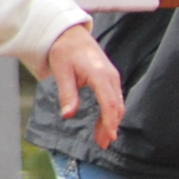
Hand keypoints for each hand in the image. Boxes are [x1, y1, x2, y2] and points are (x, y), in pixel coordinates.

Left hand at [36, 24, 123, 149]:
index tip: (109, 136)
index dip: (110, 121)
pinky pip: (113, 99)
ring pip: (117, 104)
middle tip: (104, 143)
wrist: (71, 34)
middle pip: (116, 106)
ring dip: (111, 121)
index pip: (109, 103)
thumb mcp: (61, 71)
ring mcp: (112, 77)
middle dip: (111, 126)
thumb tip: (68, 115)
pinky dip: (110, 113)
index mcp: (99, 74)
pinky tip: (103, 123)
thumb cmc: (65, 51)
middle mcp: (110, 77)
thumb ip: (67, 93)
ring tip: (102, 138)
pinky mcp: (109, 79)